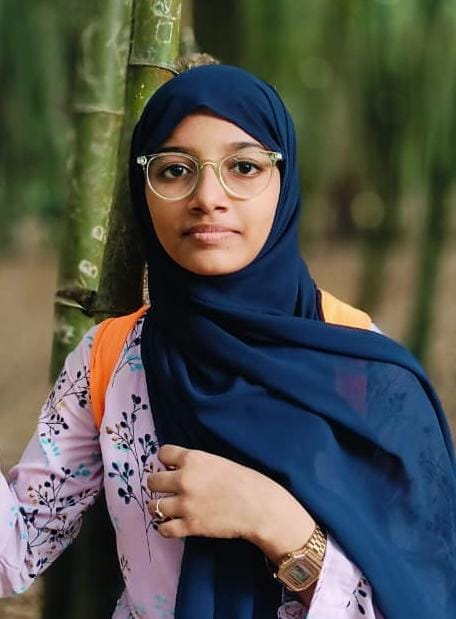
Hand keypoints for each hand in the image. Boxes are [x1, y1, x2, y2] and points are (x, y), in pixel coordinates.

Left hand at [147, 444, 314, 563]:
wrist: (261, 507)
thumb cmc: (245, 482)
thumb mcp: (218, 462)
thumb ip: (196, 465)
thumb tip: (177, 469)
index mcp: (193, 458)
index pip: (162, 453)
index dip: (166, 461)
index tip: (172, 468)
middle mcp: (184, 479)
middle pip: (151, 481)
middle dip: (158, 486)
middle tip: (169, 491)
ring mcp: (185, 504)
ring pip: (153, 506)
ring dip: (160, 508)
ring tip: (170, 510)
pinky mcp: (189, 526)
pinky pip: (163, 529)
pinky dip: (167, 528)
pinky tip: (175, 525)